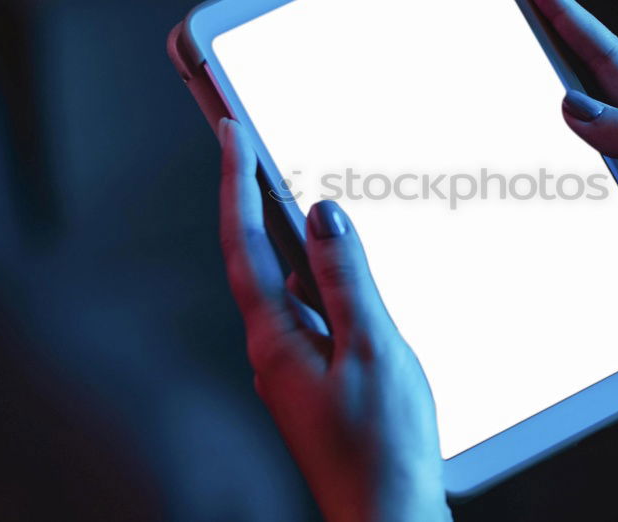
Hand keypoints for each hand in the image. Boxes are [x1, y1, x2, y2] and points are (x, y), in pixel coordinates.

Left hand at [217, 118, 450, 521]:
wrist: (387, 516)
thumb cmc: (382, 448)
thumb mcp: (372, 349)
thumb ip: (346, 278)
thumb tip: (323, 215)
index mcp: (275, 339)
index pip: (244, 242)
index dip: (234, 182)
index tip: (229, 133)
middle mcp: (273, 350)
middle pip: (257, 258)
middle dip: (254, 199)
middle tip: (252, 147)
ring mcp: (292, 367)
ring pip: (288, 285)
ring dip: (291, 239)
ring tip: (303, 194)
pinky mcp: (315, 380)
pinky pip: (311, 313)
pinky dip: (321, 280)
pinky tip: (346, 274)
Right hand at [520, 0, 617, 474]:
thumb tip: (576, 103)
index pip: (615, 61)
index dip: (571, 18)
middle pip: (604, 77)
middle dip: (563, 38)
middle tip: (525, 5)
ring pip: (597, 120)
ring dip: (561, 89)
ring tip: (526, 64)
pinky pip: (598, 164)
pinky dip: (569, 147)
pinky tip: (552, 151)